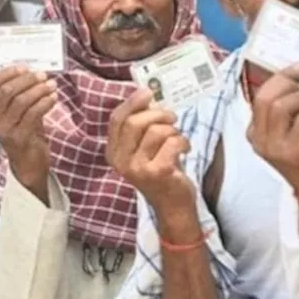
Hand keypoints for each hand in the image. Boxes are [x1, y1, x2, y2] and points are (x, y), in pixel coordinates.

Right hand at [0, 66, 57, 190]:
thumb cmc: (24, 132)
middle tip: (43, 75)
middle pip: (7, 91)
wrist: (28, 164)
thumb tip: (33, 72)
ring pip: (20, 101)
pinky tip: (53, 98)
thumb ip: (19, 94)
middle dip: (28, 80)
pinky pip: (33, 114)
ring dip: (39, 90)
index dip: (8, 72)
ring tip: (52, 85)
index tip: (25, 68)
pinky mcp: (18, 138)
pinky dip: (44, 102)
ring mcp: (4, 130)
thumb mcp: (17, 112)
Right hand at [106, 89, 193, 212]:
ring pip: (156, 131)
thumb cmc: (160, 171)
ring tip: (177, 140)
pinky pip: (172, 142)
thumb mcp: (143, 149)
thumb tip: (149, 96)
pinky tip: (184, 150)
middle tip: (172, 117)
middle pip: (135, 122)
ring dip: (173, 131)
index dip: (132, 103)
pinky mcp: (157, 172)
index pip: (117, 119)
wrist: (172, 206)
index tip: (148, 92)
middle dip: (158, 113)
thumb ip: (141, 127)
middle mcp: (121, 161)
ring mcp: (137, 168)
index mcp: (114, 153)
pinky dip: (183, 141)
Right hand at [248, 63, 298, 199]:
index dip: (279, 78)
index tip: (298, 68)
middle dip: (289, 83)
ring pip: (282, 106)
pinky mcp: (293, 152)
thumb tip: (295, 75)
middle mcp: (259, 139)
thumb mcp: (289, 128)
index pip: (259, 96)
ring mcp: (274, 147)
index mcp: (254, 131)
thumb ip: (286, 106)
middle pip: (266, 98)